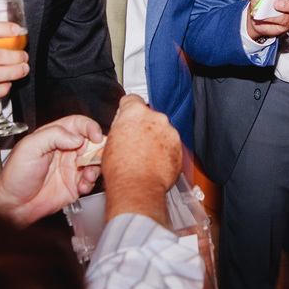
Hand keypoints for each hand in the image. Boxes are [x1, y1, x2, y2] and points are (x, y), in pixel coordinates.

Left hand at [0, 115, 102, 225]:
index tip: (96, 136)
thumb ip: (53, 135)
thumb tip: (77, 137)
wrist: (13, 205)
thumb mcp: (29, 147)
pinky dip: (90, 183)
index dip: (90, 127)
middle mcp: (65, 150)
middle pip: (91, 142)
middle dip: (97, 150)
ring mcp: (71, 168)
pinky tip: (81, 186)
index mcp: (54, 137)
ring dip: (95, 168)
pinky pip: (90, 181)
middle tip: (95, 158)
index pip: (78, 124)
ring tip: (87, 175)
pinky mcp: (74, 185)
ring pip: (94, 162)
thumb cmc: (15, 175)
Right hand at [102, 95, 182, 225]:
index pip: (131, 100)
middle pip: (148, 116)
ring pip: (161, 130)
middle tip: (132, 142)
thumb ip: (119, 127)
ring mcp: (170, 132)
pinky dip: (164, 151)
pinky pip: (170, 145)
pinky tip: (152, 162)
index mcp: (135, 113)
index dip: (126, 109)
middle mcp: (156, 118)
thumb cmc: (121, 169)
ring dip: (154, 139)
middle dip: (142, 127)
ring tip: (142, 156)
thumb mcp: (109, 143)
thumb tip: (121, 126)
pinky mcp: (179, 147)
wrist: (137, 189)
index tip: (125, 117)